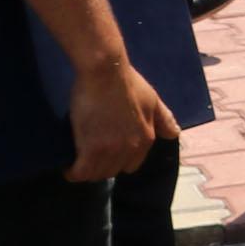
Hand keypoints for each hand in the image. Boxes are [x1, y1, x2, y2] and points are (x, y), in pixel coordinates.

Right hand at [64, 56, 183, 184]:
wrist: (105, 71)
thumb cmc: (127, 81)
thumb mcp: (152, 99)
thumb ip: (163, 119)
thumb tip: (175, 133)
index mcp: (146, 138)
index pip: (132, 165)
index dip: (119, 161)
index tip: (108, 153)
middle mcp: (131, 148)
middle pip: (113, 171)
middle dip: (103, 166)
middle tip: (89, 156)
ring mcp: (111, 150)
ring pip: (97, 174)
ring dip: (87, 171)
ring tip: (78, 162)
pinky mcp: (90, 149)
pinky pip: (81, 172)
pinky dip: (73, 173)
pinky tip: (69, 168)